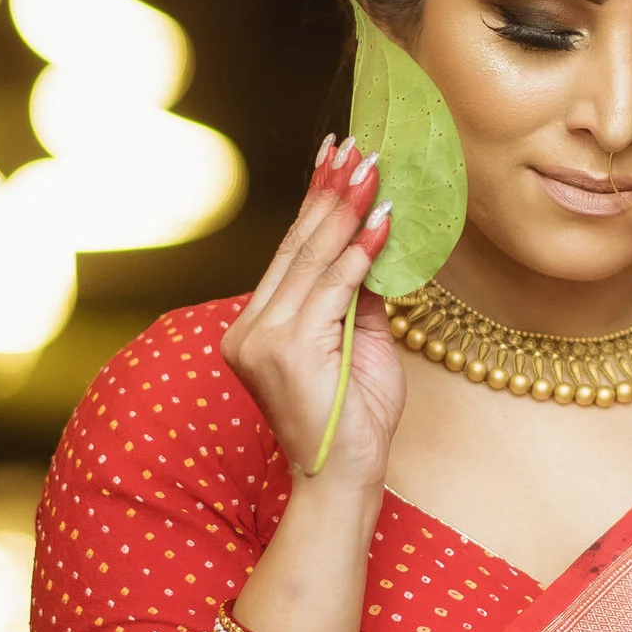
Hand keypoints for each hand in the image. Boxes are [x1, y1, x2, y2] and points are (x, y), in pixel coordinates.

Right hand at [222, 136, 405, 487]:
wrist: (344, 482)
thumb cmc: (354, 421)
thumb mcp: (360, 346)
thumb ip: (359, 297)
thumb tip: (379, 244)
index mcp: (255, 328)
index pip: (290, 254)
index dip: (316, 204)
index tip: (335, 159)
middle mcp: (249, 330)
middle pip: (297, 247)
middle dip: (331, 194)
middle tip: (357, 149)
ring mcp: (263, 339)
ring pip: (313, 260)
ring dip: (347, 210)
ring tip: (373, 170)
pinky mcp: (286, 350)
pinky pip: (332, 287)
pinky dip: (360, 252)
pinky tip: (382, 221)